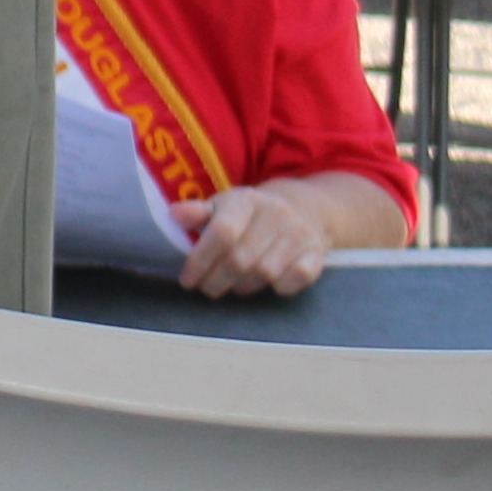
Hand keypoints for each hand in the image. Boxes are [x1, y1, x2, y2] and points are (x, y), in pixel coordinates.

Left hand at [176, 182, 343, 299]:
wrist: (304, 209)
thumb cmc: (251, 213)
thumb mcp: (223, 205)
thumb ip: (198, 213)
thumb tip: (174, 215)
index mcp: (246, 200)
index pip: (222, 232)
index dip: (201, 260)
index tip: (187, 280)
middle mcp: (275, 215)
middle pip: (241, 258)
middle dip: (218, 280)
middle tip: (206, 289)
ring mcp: (299, 234)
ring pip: (266, 272)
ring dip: (244, 286)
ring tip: (231, 287)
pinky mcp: (317, 253)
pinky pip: (299, 277)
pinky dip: (281, 287)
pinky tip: (267, 287)